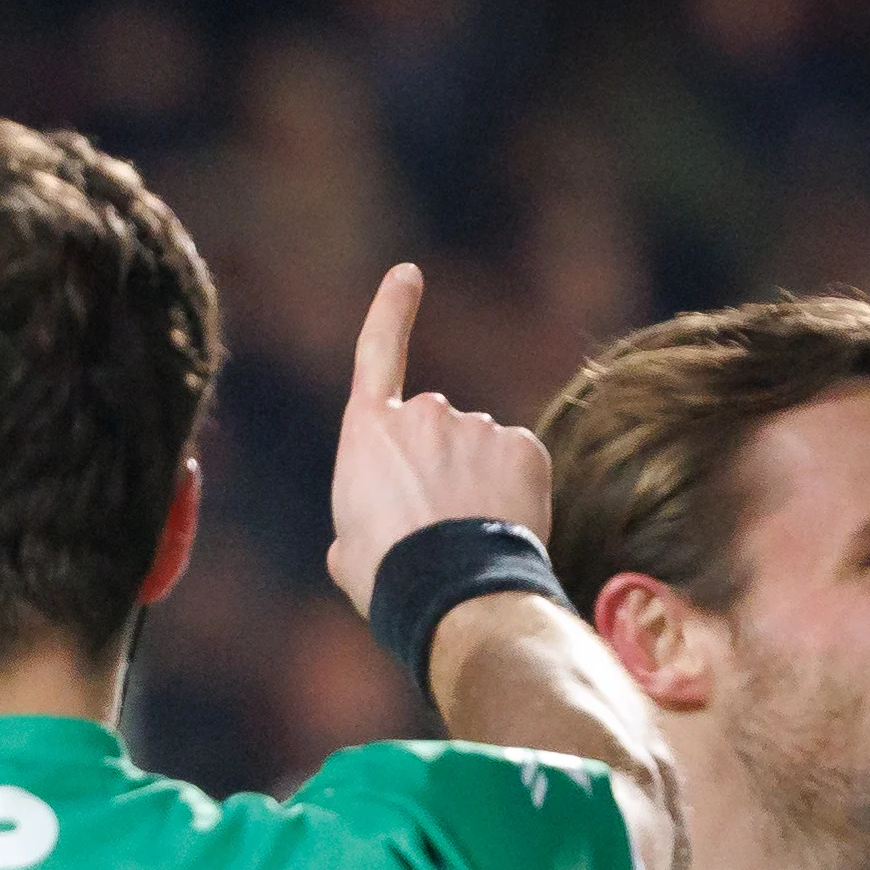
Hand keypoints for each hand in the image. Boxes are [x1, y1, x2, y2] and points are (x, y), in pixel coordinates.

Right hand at [325, 264, 552, 614]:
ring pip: (480, 450)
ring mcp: (475, 426)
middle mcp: (422, 412)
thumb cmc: (390, 579)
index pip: (377, 352)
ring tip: (468, 538)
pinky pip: (518, 464)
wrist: (453, 594)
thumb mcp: (348, 551)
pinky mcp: (522, 445)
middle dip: (438, 466)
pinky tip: (501, 528)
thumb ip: (359, 518)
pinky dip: (514, 492)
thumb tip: (369, 528)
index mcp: (368, 432)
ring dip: (477, 483)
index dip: (391, 311)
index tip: (408, 274)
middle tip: (436, 527)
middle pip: (435, 429)